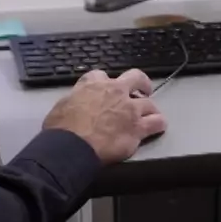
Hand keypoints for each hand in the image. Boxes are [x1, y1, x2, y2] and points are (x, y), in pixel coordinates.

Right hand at [42, 69, 165, 164]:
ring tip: (151, 114)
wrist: (71, 146)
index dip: (104, 82)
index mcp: (93, 85)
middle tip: (142, 89)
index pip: (101, 75)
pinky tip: (159, 126)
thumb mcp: (62, 106)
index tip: (105, 88)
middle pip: (135, 77)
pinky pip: (156, 123)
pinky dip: (159, 124)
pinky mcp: (137, 128)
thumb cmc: (61, 129)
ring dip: (150, 108)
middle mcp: (115, 92)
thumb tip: (76, 105)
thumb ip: (75, 100)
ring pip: (149, 103)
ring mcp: (129, 109)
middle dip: (140, 83)